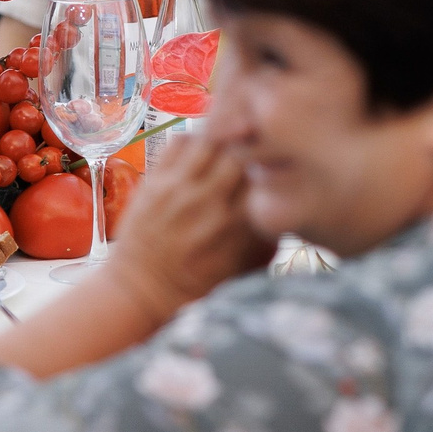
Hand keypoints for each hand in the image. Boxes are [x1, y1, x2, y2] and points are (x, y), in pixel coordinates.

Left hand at [103, 133, 273, 324]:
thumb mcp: (250, 266)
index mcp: (238, 224)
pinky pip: (179, 142)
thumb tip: (288, 200)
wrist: (144, 292)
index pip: (266, 174)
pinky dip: (194, 142)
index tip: (274, 169)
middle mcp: (210, 202)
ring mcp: (178, 189)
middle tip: (251, 154)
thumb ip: (272, 232)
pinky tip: (199, 156)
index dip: (273, 167)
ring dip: (222, 141)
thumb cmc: (202, 283)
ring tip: (226, 150)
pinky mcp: (154, 182)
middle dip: (249, 149)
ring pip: (210, 139)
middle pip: (241, 150)